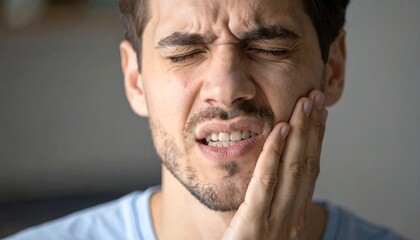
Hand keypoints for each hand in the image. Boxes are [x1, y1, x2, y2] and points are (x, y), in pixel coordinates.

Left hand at [222, 90, 327, 239]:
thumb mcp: (267, 229)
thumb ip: (273, 206)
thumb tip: (276, 178)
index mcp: (295, 217)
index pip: (309, 172)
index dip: (316, 141)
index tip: (319, 116)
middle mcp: (292, 217)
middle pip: (306, 164)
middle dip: (313, 129)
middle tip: (316, 98)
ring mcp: (276, 221)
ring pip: (292, 168)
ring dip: (300, 133)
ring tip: (303, 104)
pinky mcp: (253, 224)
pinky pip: (265, 183)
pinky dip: (273, 154)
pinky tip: (279, 131)